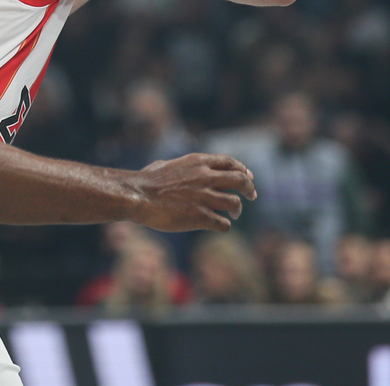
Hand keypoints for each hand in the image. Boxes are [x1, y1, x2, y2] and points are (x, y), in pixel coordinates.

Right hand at [129, 153, 257, 232]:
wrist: (137, 196)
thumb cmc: (145, 181)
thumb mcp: (164, 165)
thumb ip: (178, 166)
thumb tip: (174, 168)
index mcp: (198, 162)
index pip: (230, 162)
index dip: (242, 170)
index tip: (248, 177)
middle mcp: (205, 177)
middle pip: (241, 181)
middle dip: (249, 189)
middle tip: (251, 196)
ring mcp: (205, 197)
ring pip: (234, 203)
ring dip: (237, 210)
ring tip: (234, 214)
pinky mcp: (201, 217)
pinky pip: (223, 224)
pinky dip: (224, 225)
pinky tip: (219, 226)